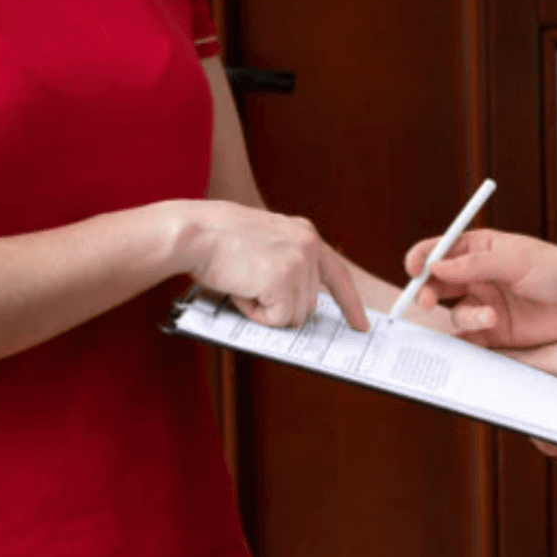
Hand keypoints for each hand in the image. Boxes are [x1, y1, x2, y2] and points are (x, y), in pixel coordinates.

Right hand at [182, 200, 367, 330]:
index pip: (338, 273)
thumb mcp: (265, 244)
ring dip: (266, 309)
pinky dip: (256, 314)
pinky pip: (277, 319)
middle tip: (250, 284)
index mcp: (306, 233)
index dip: (350, 303)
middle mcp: (309, 245)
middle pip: (309, 303)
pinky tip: (241, 289)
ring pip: (294, 316)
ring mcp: (299, 262)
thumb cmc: (218, 241)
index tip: (361, 325)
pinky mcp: (284, 279)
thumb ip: (287, 266)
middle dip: (280, 305)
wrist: (195, 232)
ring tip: (243, 282)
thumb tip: (297, 311)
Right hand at [403, 229, 556, 347]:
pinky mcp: (497, 333)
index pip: (440, 249)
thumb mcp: (515, 259)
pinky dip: (469, 338)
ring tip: (490, 317)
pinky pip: (471, 337)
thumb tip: (435, 266)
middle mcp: (478, 276)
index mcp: (480, 249)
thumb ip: (475, 264)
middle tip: (427, 301)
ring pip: (455, 312)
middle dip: (427, 291)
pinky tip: (485, 332)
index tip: (413, 268)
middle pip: (437, 284)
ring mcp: (486, 304)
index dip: (422, 258)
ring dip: (465, 315)